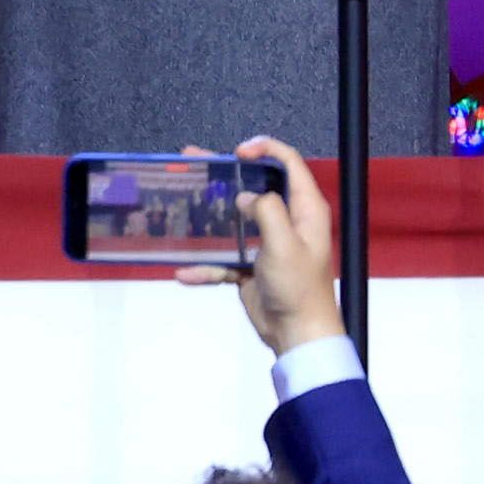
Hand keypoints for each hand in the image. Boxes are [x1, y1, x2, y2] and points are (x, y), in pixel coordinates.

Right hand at [184, 135, 343, 355]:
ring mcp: (265, 243)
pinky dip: (204, 265)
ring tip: (179, 199)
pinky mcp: (249, 266)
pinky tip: (184, 271)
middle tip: (192, 159)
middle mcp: (286, 220)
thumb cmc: (298, 286)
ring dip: (208, 213)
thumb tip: (244, 197)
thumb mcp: (284, 242)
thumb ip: (266, 210)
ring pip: (233, 218)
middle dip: (225, 173)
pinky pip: (222, 259)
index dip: (265, 149)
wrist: (298, 334)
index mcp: (304, 210)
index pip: (289, 164)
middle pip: (254, 186)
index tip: (237, 152)